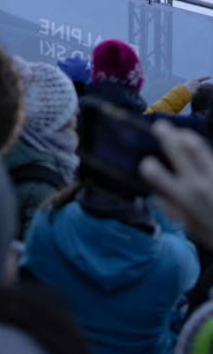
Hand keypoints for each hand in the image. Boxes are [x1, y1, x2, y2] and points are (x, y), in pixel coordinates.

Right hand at [140, 123, 212, 248]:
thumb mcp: (187, 226)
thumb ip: (170, 207)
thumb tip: (156, 190)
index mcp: (182, 197)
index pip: (154, 172)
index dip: (147, 166)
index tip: (147, 165)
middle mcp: (197, 181)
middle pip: (176, 148)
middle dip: (164, 134)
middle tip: (159, 127)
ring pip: (196, 145)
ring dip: (184, 135)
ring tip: (179, 133)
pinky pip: (209, 153)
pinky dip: (200, 146)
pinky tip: (195, 146)